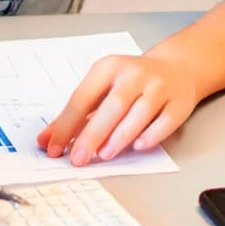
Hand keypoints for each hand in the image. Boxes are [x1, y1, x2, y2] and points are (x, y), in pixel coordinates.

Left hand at [36, 51, 197, 165]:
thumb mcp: (101, 87)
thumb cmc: (131, 81)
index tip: (53, 147)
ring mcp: (159, 88)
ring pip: (139, 114)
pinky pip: (165, 122)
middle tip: (78, 158)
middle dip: (92, 135)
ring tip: (104, 155)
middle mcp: (134, 75)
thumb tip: (46, 140)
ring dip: (120, 136)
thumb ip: (75, 114)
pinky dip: (151, 136)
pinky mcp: (178, 103)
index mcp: (108, 68)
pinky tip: (137, 147)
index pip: (82, 98)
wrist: (177, 67)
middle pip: (111, 107)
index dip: (67, 125)